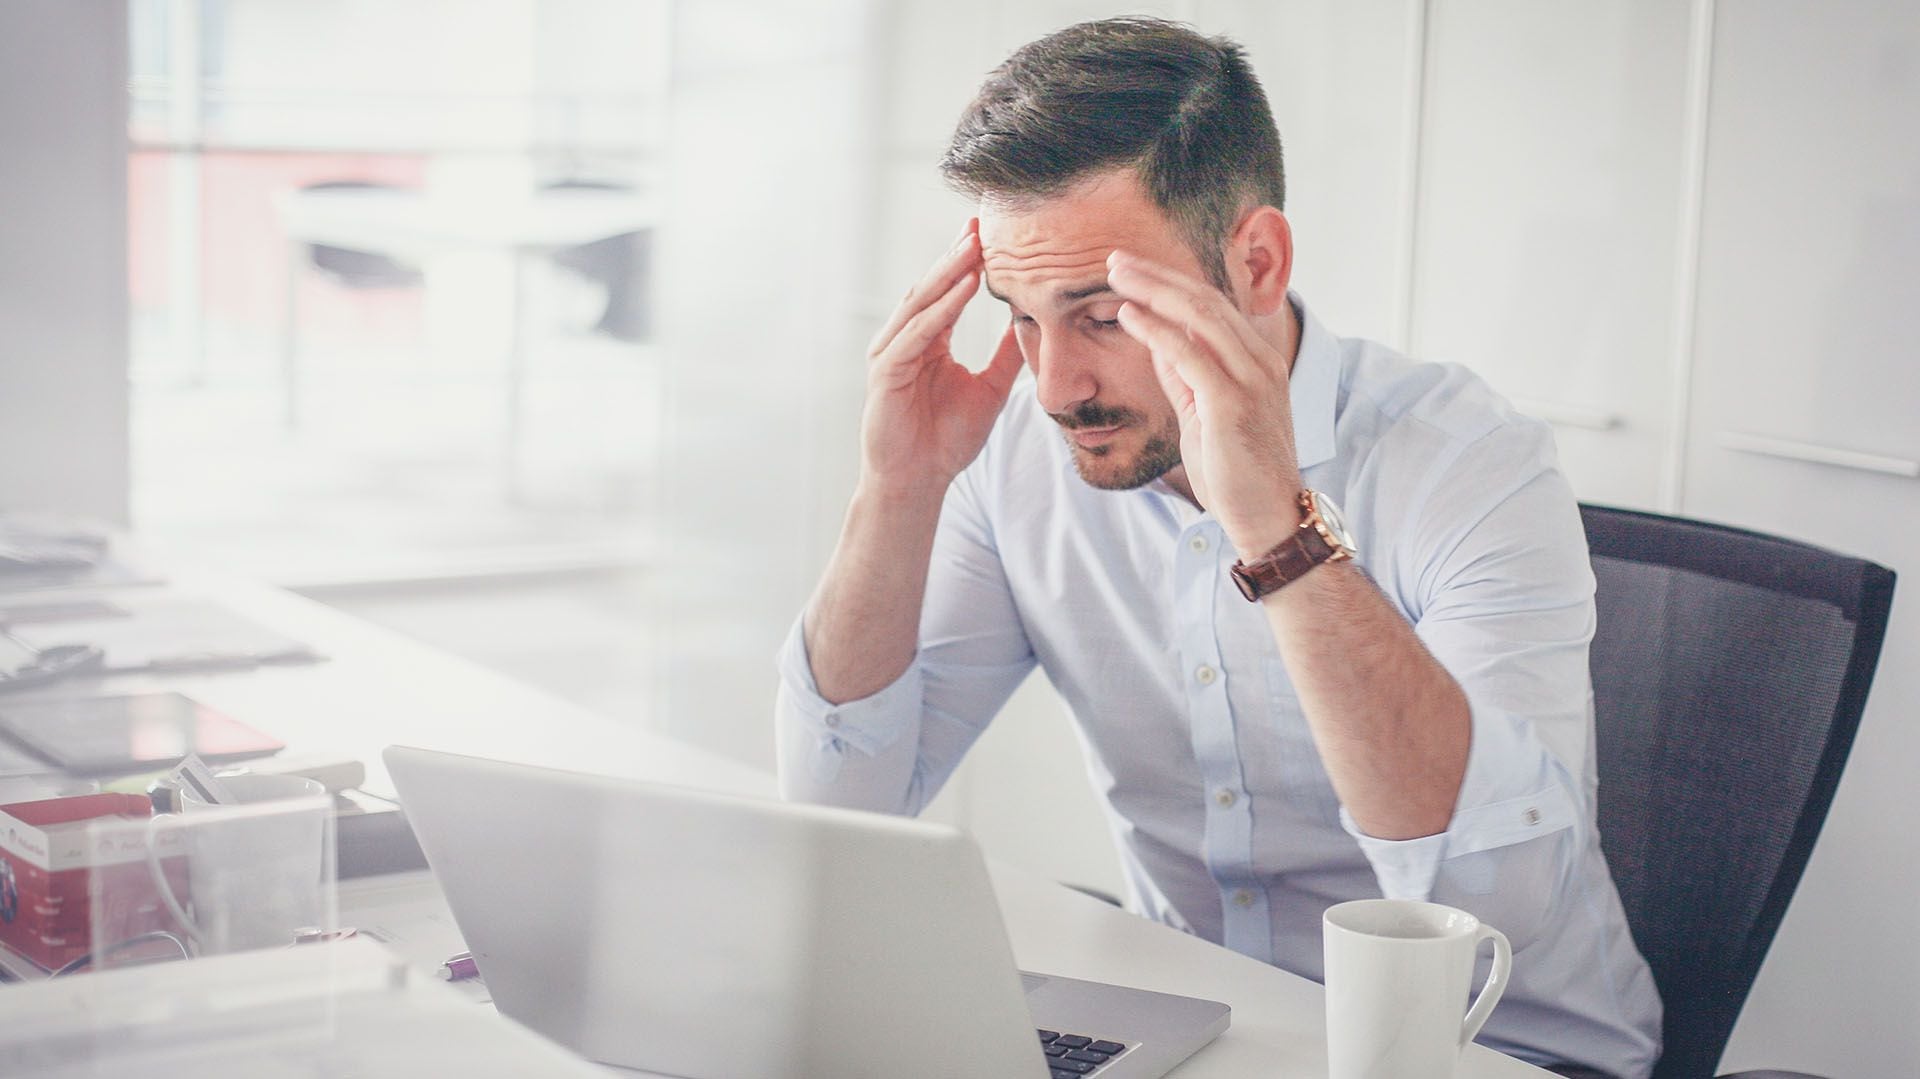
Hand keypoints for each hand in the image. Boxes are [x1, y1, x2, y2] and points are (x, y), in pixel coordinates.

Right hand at [861, 221, 1024, 497]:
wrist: (918, 482)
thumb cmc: (946, 440)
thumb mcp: (990, 389)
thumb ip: (1006, 356)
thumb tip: (1033, 324)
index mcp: (928, 340)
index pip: (949, 291)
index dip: (969, 263)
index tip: (993, 233)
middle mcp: (906, 339)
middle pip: (933, 287)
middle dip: (957, 255)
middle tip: (980, 223)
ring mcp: (892, 352)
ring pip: (922, 302)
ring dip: (949, 273)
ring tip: (974, 246)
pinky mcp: (886, 371)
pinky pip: (916, 332)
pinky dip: (940, 309)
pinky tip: (963, 288)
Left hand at [1108, 250, 1303, 555]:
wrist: (1267, 519)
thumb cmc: (1236, 473)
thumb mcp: (1204, 415)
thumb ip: (1186, 378)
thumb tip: (1157, 343)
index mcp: (1257, 361)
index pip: (1212, 305)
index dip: (1171, 281)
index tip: (1133, 268)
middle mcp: (1260, 361)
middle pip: (1204, 299)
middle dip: (1157, 274)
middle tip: (1116, 256)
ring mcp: (1250, 379)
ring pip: (1199, 315)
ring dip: (1153, 289)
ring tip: (1116, 272)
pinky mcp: (1233, 402)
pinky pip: (1189, 354)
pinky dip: (1156, 329)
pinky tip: (1128, 313)